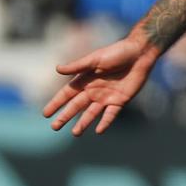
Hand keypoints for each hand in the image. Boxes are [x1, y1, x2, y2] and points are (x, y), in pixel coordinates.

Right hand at [43, 35, 159, 135]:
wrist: (139, 54)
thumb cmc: (116, 52)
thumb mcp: (95, 59)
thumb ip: (77, 66)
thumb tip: (57, 69)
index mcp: (84, 80)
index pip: (66, 94)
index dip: (56, 104)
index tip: (46, 114)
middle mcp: (93, 90)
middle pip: (76, 106)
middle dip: (65, 117)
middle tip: (54, 127)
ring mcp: (106, 97)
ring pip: (91, 113)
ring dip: (83, 123)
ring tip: (75, 134)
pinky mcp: (120, 101)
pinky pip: (111, 114)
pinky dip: (105, 122)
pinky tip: (98, 130)